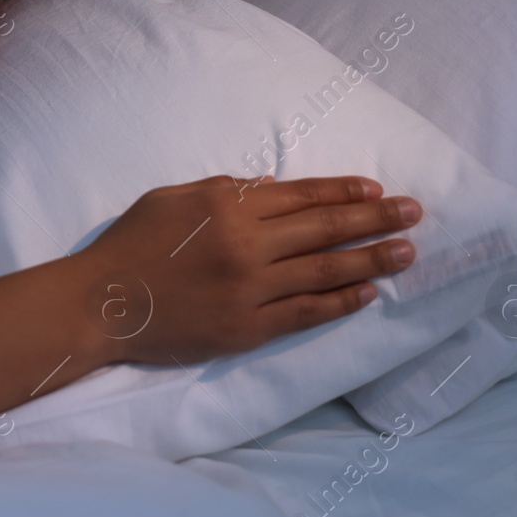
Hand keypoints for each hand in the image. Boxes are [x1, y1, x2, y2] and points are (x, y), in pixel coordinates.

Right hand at [74, 174, 420, 365]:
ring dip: (371, 258)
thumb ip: (224, 191)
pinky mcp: (247, 328)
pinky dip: (340, 302)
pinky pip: (305, 313)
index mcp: (227, 205)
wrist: (101, 305)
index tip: (378, 189)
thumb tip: (272, 188)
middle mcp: (247, 244)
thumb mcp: (172, 199)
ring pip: (325, 270)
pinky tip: (368, 293)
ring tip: (407, 251)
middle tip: (415, 213)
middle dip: (375, 218)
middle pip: (325, 228)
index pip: (302, 194)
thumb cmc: (130, 245)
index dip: (344, 191)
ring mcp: (250, 289)